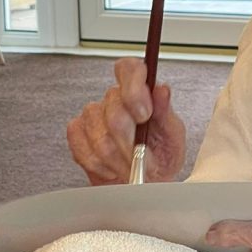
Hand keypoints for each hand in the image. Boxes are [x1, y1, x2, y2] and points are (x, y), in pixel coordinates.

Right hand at [67, 58, 186, 184]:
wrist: (146, 182)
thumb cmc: (161, 157)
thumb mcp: (173, 136)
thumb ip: (166, 112)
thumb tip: (162, 90)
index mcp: (140, 92)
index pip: (129, 69)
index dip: (133, 88)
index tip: (144, 114)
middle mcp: (115, 99)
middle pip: (114, 112)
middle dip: (131, 144)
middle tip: (143, 159)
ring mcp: (93, 115)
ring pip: (99, 137)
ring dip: (118, 160)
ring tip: (131, 167)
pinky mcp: (77, 133)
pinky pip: (83, 149)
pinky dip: (101, 166)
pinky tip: (112, 167)